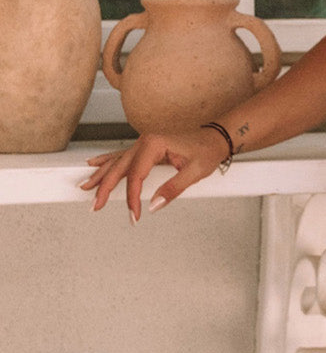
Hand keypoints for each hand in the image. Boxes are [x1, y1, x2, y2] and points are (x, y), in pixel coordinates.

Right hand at [79, 128, 230, 220]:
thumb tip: (153, 206)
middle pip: (119, 168)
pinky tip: (93, 164)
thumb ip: (173, 189)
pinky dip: (106, 161)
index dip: (132, 197)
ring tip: (85, 187)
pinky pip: (121, 156)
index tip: (134, 215)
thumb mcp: (195, 172)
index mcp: (154, 144)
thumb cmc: (206, 151)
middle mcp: (144, 141)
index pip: (136, 175)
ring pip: (116, 162)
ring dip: (100, 175)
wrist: (214, 137)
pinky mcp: (145, 148)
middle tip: (95, 206)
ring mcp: (143, 143)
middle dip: (105, 188)